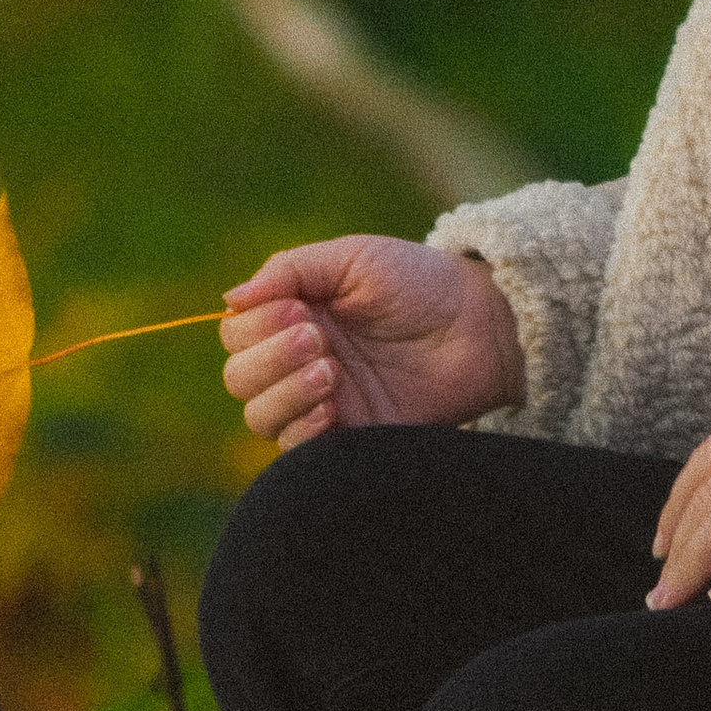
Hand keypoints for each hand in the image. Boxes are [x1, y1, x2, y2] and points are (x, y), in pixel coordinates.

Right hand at [221, 237, 523, 448]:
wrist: (482, 326)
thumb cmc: (420, 283)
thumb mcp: (352, 258)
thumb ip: (289, 271)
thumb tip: (228, 300)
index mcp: (293, 317)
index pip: (237, 335)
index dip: (256, 327)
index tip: (300, 311)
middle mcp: (299, 363)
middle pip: (239, 379)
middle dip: (269, 359)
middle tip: (319, 340)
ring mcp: (323, 403)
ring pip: (261, 418)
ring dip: (285, 394)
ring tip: (331, 371)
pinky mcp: (351, 438)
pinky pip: (299, 451)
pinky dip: (304, 430)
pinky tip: (334, 408)